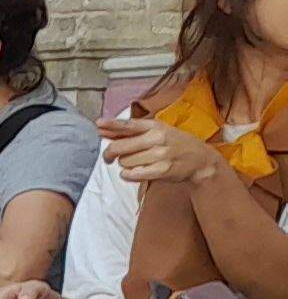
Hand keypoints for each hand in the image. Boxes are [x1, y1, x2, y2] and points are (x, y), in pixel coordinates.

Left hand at [99, 114, 226, 188]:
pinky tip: (133, 172)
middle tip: (109, 157)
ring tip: (136, 162)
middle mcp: (157, 139)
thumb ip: (128, 131)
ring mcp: (160, 155)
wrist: (200, 159)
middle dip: (109, 153)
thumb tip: (101, 128)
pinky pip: (132, 174)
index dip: (111, 124)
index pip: (129, 124)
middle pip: (119, 147)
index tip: (98, 124)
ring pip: (124, 162)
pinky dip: (128, 175)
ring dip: (124, 164)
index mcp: (155, 126)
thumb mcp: (156, 131)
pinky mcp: (162, 170)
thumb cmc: (174, 143)